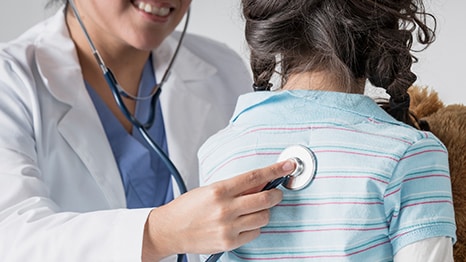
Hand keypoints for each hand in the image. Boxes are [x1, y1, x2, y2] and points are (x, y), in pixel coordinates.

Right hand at [142, 160, 294, 260]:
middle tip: (276, 192)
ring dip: (265, 211)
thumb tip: (260, 181)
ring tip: (254, 210)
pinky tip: (244, 223)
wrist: (170, 230)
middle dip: (276, 194)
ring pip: (264, 217)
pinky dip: (254, 226)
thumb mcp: (210, 189)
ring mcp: (228, 227)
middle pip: (265, 198)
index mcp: (219, 190)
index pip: (255, 177)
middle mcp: (225, 208)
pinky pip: (255, 232)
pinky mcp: (229, 242)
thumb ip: (236, 187)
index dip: (275, 170)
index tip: (288, 165)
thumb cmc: (188, 208)